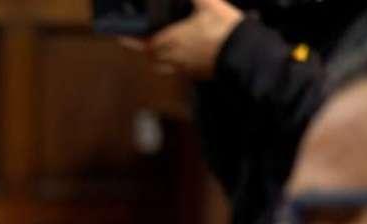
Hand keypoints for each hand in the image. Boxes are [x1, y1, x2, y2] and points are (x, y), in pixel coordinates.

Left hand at [122, 0, 242, 79]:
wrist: (244, 54)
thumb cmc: (224, 29)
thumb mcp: (209, 4)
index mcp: (172, 40)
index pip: (145, 44)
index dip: (132, 41)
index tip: (122, 38)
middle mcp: (175, 57)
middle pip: (152, 57)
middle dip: (146, 49)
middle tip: (143, 41)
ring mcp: (186, 68)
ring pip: (164, 67)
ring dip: (159, 59)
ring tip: (160, 49)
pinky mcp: (198, 74)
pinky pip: (179, 71)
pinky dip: (175, 64)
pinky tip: (183, 54)